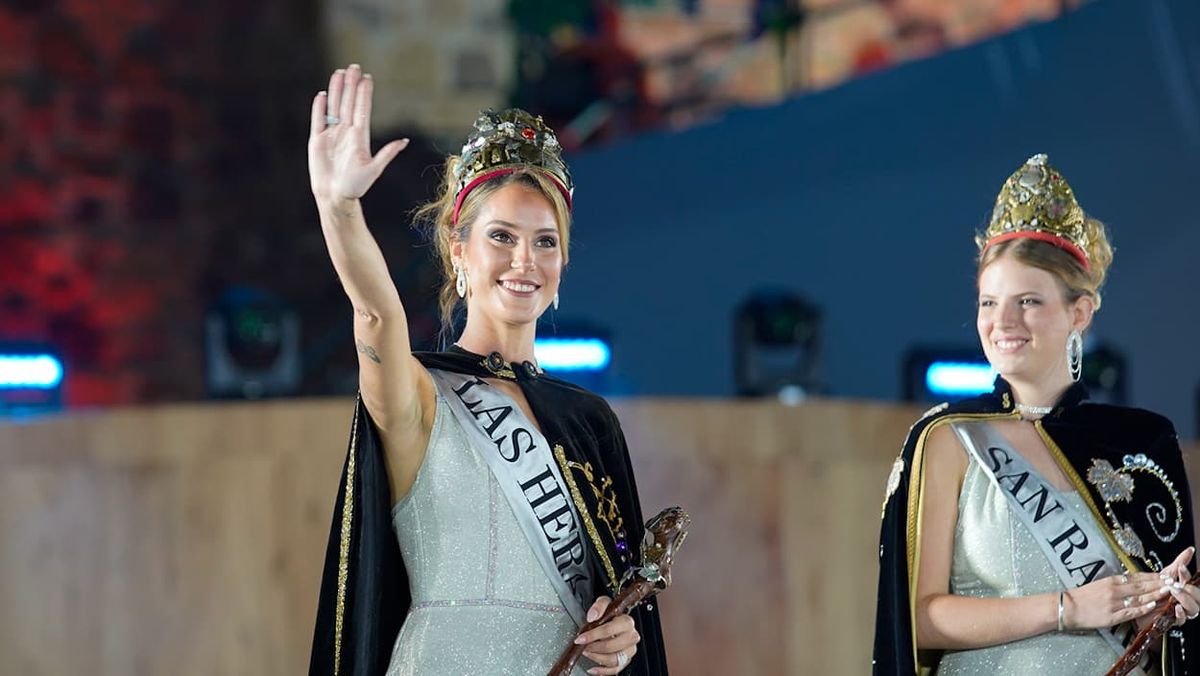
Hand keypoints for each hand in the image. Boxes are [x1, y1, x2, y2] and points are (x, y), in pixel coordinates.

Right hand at [308, 64, 407, 202]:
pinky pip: (318, 120)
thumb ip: (387, 154)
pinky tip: (322, 94)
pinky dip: (319, 108)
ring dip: (336, 90)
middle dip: (351, 85)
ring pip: (334, 107)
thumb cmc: (355, 186)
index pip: (362, 109)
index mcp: (360, 137)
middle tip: (354, 67)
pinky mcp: (317, 141)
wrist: (335, 196)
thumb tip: (404, 141)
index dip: (364, 93)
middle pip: (349, 103)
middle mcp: (346, 132)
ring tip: (339, 74)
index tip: (367, 78)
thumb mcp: (374, 170)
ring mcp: (331, 135)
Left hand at [574, 596, 639, 674]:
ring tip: (586, 653)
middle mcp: (631, 637)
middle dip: (594, 647)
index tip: (581, 638)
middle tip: (583, 646)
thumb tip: (592, 616)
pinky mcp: (626, 660)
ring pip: (614, 659)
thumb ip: (598, 606)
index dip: (593, 635)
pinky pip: (615, 670)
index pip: (609, 630)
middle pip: (612, 646)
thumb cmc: (610, 613)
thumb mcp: (604, 603)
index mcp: (627, 622)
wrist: (614, 620)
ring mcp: (630, 650)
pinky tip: (592, 669)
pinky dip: (602, 671)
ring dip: (597, 658)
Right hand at [1064, 571, 1168, 629]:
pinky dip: (1143, 608)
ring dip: (1155, 595)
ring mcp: (1114, 604)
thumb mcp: (1099, 584)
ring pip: (1139, 598)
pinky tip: (1153, 605)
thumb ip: (1116, 583)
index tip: (1164, 575)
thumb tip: (1131, 579)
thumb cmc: (1082, 596)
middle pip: (1141, 586)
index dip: (1152, 577)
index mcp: (1111, 581)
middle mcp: (1114, 590)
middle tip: (1172, 582)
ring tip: (1168, 592)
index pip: (1136, 578)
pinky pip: (1131, 612)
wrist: (1067, 607)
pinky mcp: (1112, 616)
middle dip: (1158, 584)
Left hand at [1159, 546, 1199, 625]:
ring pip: (1194, 609)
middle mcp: (1187, 600)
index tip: (1180, 568)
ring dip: (1185, 599)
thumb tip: (1190, 549)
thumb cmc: (1155, 589)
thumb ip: (1179, 562)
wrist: (1140, 605)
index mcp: (1187, 589)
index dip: (1187, 575)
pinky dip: (1180, 614)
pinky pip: (1182, 620)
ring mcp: (1181, 611)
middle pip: (1198, 598)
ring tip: (1175, 592)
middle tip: (1178, 584)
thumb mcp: (1166, 574)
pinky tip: (1176, 607)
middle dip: (1190, 590)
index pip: (1193, 582)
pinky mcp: (1173, 620)